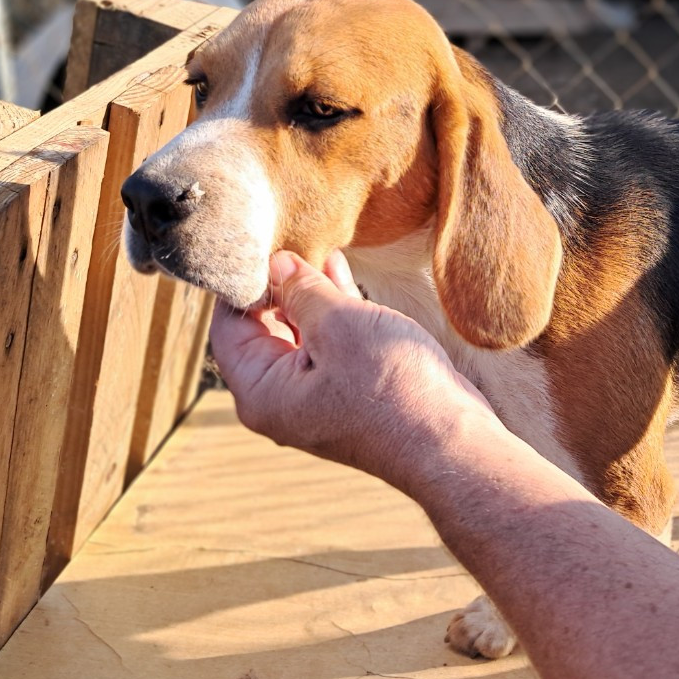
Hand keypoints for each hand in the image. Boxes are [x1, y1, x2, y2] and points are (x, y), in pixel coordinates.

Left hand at [209, 250, 499, 493]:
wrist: (449, 440)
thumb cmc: (391, 387)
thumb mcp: (338, 324)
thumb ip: (301, 290)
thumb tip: (278, 265)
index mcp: (261, 392)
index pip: (229, 326)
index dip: (242, 282)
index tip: (260, 243)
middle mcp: (280, 400)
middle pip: (262, 330)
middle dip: (277, 284)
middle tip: (291, 238)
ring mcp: (315, 398)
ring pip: (299, 334)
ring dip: (309, 293)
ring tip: (315, 248)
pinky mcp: (348, 393)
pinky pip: (328, 345)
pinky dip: (333, 311)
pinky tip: (339, 271)